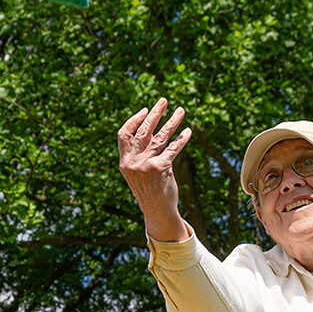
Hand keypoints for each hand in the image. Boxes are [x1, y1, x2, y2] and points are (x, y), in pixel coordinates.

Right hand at [117, 98, 193, 241]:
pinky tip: (188, 131)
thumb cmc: (148, 189)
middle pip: (144, 131)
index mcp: (125, 161)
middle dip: (155, 114)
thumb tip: (151, 128)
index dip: (134, 120)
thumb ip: (140, 153)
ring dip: (173, 122)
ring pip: (161, 137)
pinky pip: (173, 148)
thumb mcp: (137, 172)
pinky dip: (182, 139)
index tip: (145, 110)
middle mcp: (133, 162)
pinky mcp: (161, 168)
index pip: (124, 134)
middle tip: (164, 100)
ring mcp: (147, 164)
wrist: (156, 210)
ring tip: (181, 110)